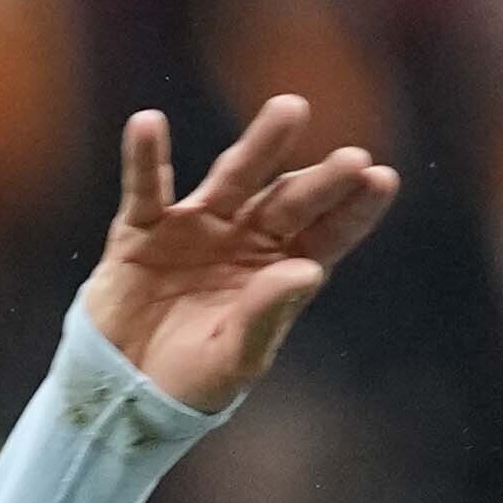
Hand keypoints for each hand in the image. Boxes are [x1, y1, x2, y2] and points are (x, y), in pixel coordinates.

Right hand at [81, 96, 398, 414]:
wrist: (120, 391)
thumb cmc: (189, 382)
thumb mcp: (234, 360)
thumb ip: (266, 316)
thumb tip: (308, 271)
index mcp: (277, 274)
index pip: (326, 235)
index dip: (353, 209)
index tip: (382, 179)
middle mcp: (243, 241)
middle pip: (287, 201)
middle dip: (319, 180)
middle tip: (354, 157)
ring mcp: (195, 229)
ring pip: (232, 179)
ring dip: (261, 146)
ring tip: (291, 111)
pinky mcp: (142, 230)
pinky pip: (145, 189)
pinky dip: (144, 158)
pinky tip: (147, 124)